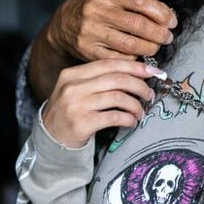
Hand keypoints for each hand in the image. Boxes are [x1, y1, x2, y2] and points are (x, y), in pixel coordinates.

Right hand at [41, 59, 161, 147]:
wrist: (49, 140)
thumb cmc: (70, 112)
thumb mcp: (78, 89)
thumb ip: (100, 78)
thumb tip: (138, 72)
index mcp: (72, 74)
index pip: (110, 64)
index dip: (135, 66)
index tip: (154, 72)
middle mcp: (72, 87)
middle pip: (117, 79)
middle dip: (140, 86)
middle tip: (149, 94)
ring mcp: (76, 106)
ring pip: (118, 97)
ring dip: (136, 105)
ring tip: (140, 111)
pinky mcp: (82, 124)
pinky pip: (114, 117)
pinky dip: (128, 118)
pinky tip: (131, 122)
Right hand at [49, 0, 177, 62]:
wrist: (63, 24)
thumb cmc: (96, 8)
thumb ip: (137, 2)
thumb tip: (166, 15)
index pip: (140, 0)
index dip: (160, 12)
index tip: (171, 21)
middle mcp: (95, 10)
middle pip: (137, 24)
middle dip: (158, 32)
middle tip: (167, 36)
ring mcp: (90, 32)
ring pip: (129, 44)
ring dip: (149, 47)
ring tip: (156, 46)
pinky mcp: (88, 50)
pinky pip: (119, 58)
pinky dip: (133, 59)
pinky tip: (139, 55)